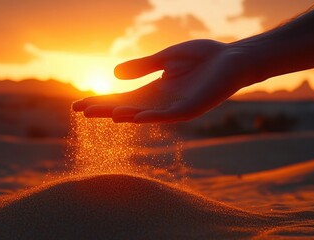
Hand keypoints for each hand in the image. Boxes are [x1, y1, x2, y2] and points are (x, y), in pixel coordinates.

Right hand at [72, 39, 256, 122]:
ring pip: (142, 114)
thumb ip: (143, 67)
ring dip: (121, 115)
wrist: (235, 58)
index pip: (122, 98)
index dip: (101, 101)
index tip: (78, 105)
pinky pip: (166, 116)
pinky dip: (148, 117)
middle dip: (104, 110)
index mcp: (155, 90)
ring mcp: (175, 107)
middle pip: (126, 108)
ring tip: (99, 114)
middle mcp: (161, 102)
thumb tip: (113, 74)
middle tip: (80, 111)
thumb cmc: (204, 57)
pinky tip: (131, 118)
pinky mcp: (190, 108)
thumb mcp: (166, 59)